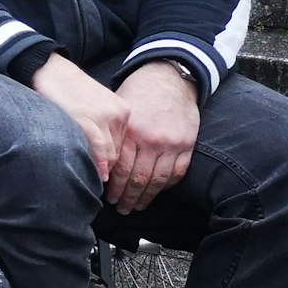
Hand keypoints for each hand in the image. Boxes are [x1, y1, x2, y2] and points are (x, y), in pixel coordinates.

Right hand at [31, 53, 128, 183]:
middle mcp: (119, 115)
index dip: (116, 166)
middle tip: (108, 191)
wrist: (49, 68)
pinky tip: (99, 176)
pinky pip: (99, 149)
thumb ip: (102, 128)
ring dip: (105, 172)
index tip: (110, 181)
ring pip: (111, 155)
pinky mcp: (88, 120)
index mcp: (123, 111)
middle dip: (113, 172)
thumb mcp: (93, 107)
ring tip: (98, 186)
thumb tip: (102, 158)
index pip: (125, 148)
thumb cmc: (67, 90)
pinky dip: (100, 164)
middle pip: (120, 154)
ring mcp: (104, 117)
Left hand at [107, 61, 199, 213]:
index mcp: (131, 132)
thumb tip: (99, 162)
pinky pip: (178, 173)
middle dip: (128, 198)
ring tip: (137, 206)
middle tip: (121, 209)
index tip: (108, 198)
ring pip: (158, 180)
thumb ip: (113, 136)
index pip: (120, 169)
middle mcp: (152, 141)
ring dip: (146, 197)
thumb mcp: (119, 111)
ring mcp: (172, 144)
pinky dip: (166, 186)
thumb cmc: (138, 93)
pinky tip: (156, 192)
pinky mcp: (187, 145)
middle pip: (138, 179)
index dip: (114, 187)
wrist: (169, 78)